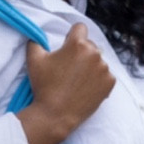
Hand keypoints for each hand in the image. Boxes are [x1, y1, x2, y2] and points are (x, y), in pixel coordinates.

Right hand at [18, 23, 115, 143]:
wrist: (55, 116)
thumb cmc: (44, 87)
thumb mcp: (34, 60)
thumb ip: (35, 42)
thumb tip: (37, 36)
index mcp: (77, 44)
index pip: (80, 28)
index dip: (72, 36)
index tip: (68, 47)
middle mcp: (94, 53)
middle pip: (89, 45)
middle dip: (81, 54)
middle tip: (69, 70)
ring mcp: (104, 68)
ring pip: (98, 61)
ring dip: (90, 67)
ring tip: (77, 82)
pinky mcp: (109, 83)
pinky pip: (106, 76)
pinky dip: (98, 81)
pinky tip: (86, 89)